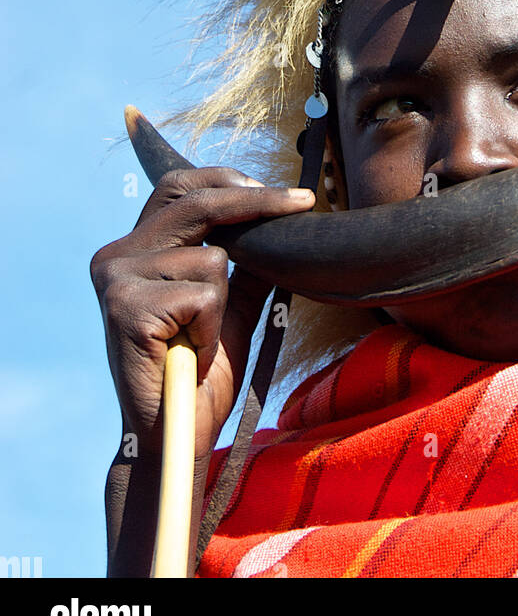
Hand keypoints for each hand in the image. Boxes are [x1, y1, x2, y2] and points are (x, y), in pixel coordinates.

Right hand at [91, 168, 314, 458]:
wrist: (175, 436)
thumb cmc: (201, 373)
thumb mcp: (231, 306)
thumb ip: (246, 263)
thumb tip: (283, 220)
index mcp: (136, 248)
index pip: (180, 187)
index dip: (230, 180)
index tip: (285, 192)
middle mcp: (117, 255)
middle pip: (197, 202)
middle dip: (257, 201)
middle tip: (303, 203)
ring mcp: (116, 280)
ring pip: (213, 258)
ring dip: (224, 306)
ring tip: (200, 343)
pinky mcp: (125, 308)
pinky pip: (204, 296)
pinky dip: (210, 331)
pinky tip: (190, 357)